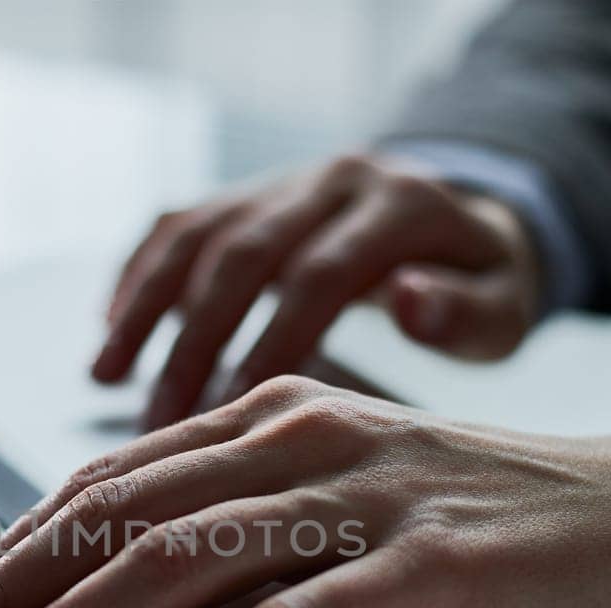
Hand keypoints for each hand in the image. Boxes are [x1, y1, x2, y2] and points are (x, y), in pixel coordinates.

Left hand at [0, 377, 610, 607]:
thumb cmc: (477, 517)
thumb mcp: (333, 498)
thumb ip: (232, 521)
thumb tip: (105, 586)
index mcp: (266, 417)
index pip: (98, 485)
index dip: (1, 555)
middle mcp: (298, 438)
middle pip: (109, 515)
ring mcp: (361, 497)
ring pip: (176, 561)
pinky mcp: (425, 564)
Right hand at [94, 152, 543, 428]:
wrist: (466, 218)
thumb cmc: (482, 285)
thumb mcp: (505, 307)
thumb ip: (466, 313)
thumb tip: (409, 304)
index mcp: (400, 205)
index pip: (318, 275)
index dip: (270, 345)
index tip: (233, 417)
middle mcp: (332, 180)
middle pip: (242, 255)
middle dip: (193, 344)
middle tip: (160, 425)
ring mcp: (284, 181)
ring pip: (197, 235)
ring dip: (145, 309)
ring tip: (106, 380)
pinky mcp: (251, 193)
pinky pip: (180, 223)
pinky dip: (138, 275)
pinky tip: (109, 331)